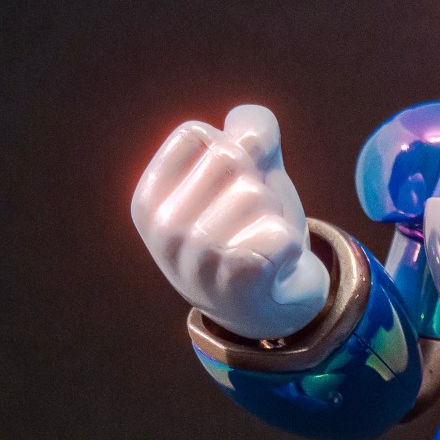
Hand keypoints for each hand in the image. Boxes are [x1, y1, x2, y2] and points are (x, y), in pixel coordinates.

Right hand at [131, 105, 329, 340]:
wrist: (267, 309)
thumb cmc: (249, 228)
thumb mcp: (249, 171)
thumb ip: (252, 131)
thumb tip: (253, 137)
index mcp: (149, 201)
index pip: (197, 135)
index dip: (232, 153)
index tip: (229, 194)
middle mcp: (163, 232)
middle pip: (230, 159)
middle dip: (257, 185)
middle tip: (251, 224)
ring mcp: (196, 261)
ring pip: (258, 195)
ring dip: (275, 218)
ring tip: (262, 247)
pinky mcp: (236, 285)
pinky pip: (279, 236)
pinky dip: (290, 247)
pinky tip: (275, 267)